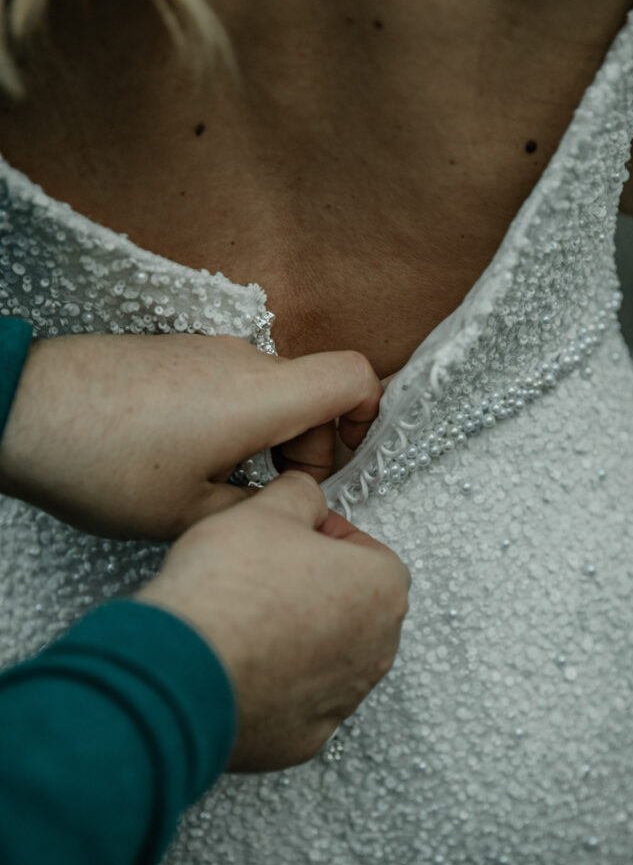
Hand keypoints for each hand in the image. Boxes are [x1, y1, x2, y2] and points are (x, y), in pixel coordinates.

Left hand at [0, 333, 381, 539]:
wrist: (19, 410)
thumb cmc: (98, 460)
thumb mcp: (189, 514)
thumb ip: (257, 509)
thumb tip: (279, 505)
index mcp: (259, 396)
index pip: (356, 377)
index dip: (365, 420)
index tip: (336, 464)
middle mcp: (242, 360)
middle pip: (314, 392)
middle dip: (306, 448)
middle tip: (266, 495)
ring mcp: (206, 350)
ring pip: (272, 391)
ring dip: (266, 438)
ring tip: (218, 484)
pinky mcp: (177, 353)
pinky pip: (232, 383)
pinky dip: (234, 422)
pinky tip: (188, 460)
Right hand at [137, 472, 409, 770]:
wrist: (180, 667)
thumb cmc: (228, 588)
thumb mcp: (266, 507)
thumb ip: (300, 492)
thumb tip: (305, 495)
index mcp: (382, 590)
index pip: (368, 552)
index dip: (325, 537)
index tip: (291, 536)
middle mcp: (376, 652)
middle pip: (351, 606)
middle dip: (313, 588)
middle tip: (263, 573)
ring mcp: (341, 702)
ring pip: (325, 657)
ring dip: (294, 637)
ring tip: (242, 618)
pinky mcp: (302, 740)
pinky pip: (295, 702)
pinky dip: (272, 684)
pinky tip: (236, 661)